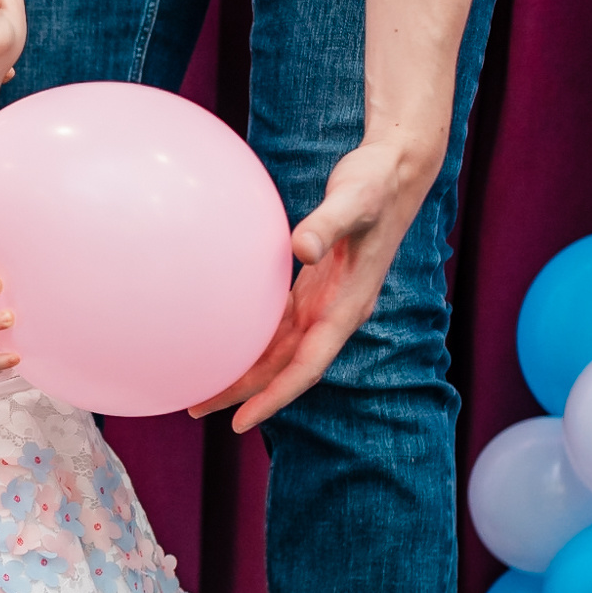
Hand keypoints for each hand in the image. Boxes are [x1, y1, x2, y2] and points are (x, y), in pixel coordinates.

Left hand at [188, 133, 439, 431]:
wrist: (394, 172)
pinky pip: (279, 324)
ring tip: (201, 384)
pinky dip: (253, 339)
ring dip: (245, 370)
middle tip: (197, 407)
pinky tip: (224, 341)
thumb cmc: (374, 184)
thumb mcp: (353, 200)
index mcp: (346, 307)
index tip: (242, 420)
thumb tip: (301, 248)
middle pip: (286, 368)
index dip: (275, 397)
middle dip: (246, 392)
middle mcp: (335, 313)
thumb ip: (327, 224)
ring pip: (280, 350)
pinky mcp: (314, 287)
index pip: (307, 366)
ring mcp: (325, 303)